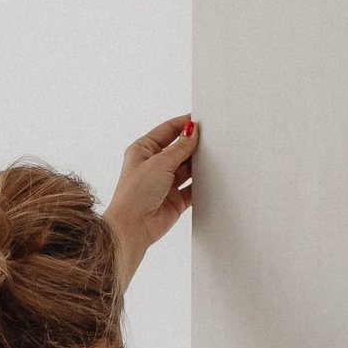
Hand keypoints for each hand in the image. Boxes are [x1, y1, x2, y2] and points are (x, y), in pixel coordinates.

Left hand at [103, 115, 197, 283]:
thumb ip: (180, 147)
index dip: (184, 124)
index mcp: (144, 150)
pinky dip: (201, 184)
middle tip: (212, 139)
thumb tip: (192, 131)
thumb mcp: (160, 163)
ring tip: (214, 158)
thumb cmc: (136, 194)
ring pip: (188, 168)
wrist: (133, 227)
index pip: (167, 130)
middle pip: (179, 149)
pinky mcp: (175, 199)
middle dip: (194, 145)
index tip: (202, 120)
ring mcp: (165, 183)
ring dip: (199, 164)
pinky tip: (211, 178)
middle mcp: (154, 165)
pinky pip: (192, 188)